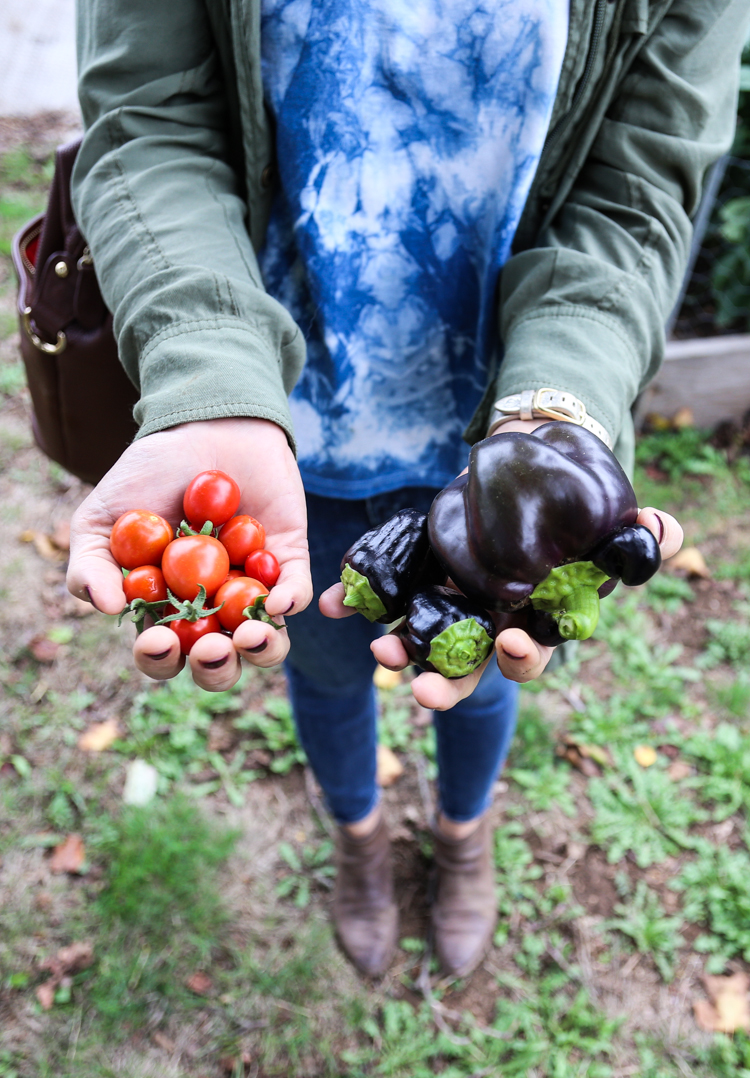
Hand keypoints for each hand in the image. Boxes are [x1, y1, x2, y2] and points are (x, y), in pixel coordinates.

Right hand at [67, 418, 311, 690]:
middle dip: (215, 669)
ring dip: (262, 651)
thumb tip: (106, 609)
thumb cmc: (147, 475)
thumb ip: (89, 565)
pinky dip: (291, 602)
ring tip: (248, 635)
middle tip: (210, 648)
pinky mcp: (289, 561)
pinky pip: (297, 594)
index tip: (158, 640)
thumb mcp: (101, 517)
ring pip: (267, 644)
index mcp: (164, 609)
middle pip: (219, 664)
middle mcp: (211, 609)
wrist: (200, 426)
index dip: (159, 660)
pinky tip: (279, 602)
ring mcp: (252, 588)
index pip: (163, 655)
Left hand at [318, 418, 682, 708]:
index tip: (511, 644)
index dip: (522, 658)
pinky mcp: (418, 574)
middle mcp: (490, 623)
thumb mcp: (613, 518)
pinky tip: (332, 599)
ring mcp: (450, 602)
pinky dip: (358, 597)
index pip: (530, 655)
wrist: (533, 467)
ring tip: (378, 646)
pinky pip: (385, 593)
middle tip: (422, 691)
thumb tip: (665, 531)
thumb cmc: (577, 504)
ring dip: (399, 647)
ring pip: (422, 640)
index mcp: (536, 621)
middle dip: (446, 684)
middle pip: (468, 668)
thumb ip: (645, 533)